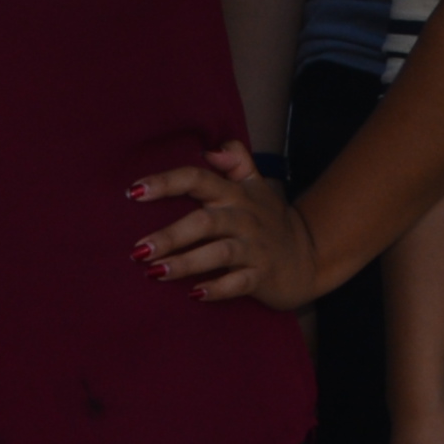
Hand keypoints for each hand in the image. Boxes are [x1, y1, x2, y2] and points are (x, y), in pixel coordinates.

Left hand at [133, 144, 323, 310]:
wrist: (309, 256)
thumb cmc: (268, 219)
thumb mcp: (255, 185)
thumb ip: (235, 160)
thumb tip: (210, 149)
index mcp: (235, 194)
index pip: (198, 179)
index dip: (166, 182)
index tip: (134, 192)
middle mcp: (244, 218)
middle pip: (204, 221)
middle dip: (170, 235)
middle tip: (137, 249)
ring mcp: (255, 248)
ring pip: (219, 252)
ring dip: (186, 263)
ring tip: (154, 272)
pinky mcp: (263, 275)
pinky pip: (240, 282)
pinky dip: (218, 288)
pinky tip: (194, 294)